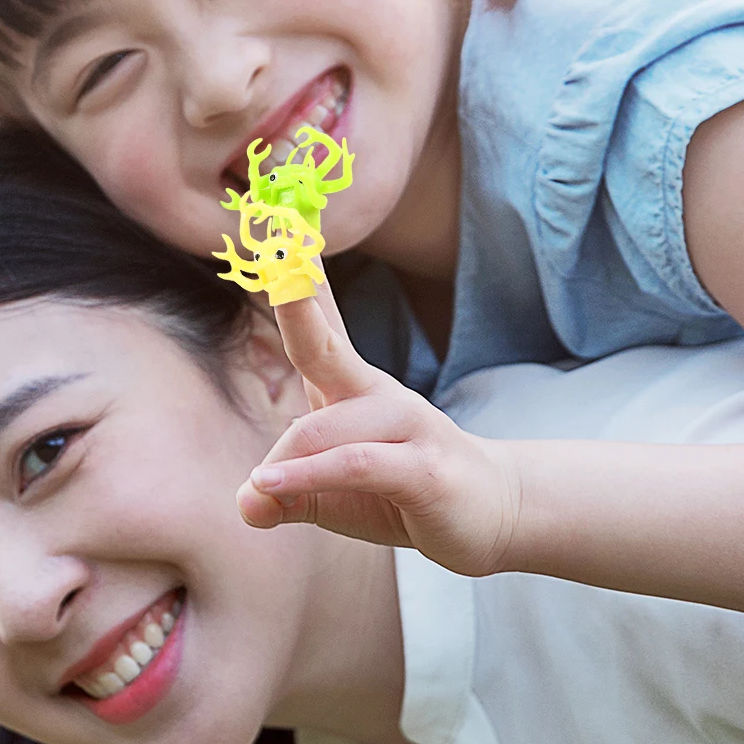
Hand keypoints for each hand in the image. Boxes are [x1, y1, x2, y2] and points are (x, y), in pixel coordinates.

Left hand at [236, 296, 519, 576]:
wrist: (497, 513)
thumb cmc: (405, 494)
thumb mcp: (336, 491)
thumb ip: (288, 494)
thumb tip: (246, 505)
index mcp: (351, 387)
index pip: (319, 323)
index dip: (298, 279)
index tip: (277, 230)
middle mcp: (378, 394)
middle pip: (322, 344)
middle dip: (295, 305)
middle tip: (270, 271)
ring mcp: (408, 426)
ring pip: (327, 426)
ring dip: (287, 457)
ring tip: (260, 486)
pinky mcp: (424, 469)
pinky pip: (354, 464)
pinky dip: (308, 474)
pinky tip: (268, 485)